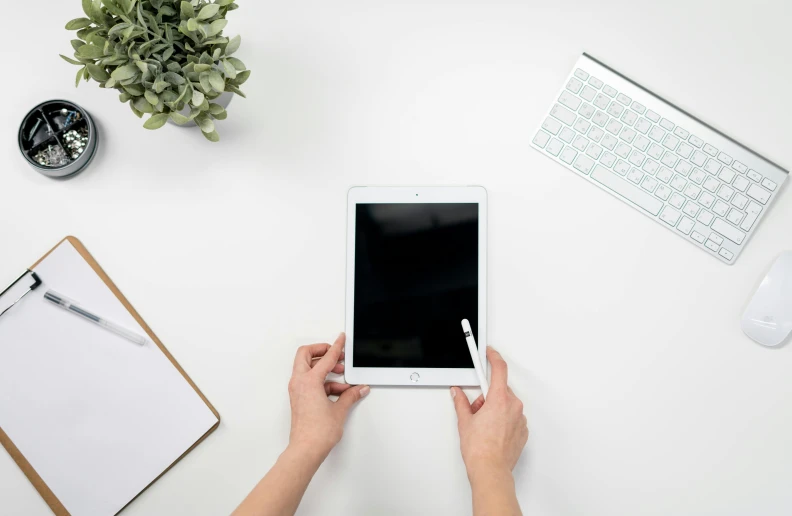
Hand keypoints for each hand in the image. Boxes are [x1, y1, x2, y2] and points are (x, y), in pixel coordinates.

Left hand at [288, 332, 369, 461]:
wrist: (306, 450)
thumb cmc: (317, 433)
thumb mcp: (339, 410)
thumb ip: (350, 396)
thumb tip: (359, 389)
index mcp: (309, 381)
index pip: (326, 357)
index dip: (336, 346)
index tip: (341, 339)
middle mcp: (299, 383)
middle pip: (306, 355)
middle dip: (322, 351)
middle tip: (336, 354)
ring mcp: (297, 390)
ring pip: (308, 368)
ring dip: (325, 369)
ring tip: (342, 377)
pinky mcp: (299, 398)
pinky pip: (310, 381)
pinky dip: (323, 382)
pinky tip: (339, 391)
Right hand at [451, 347, 527, 478]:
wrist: (491, 471)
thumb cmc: (479, 449)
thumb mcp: (465, 421)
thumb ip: (461, 402)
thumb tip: (458, 394)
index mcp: (499, 400)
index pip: (499, 370)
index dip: (493, 358)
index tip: (489, 353)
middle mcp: (513, 407)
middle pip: (500, 389)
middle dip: (487, 395)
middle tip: (476, 410)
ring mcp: (520, 419)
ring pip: (506, 404)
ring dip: (495, 408)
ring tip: (484, 425)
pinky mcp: (522, 431)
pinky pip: (512, 417)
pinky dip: (503, 420)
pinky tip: (492, 432)